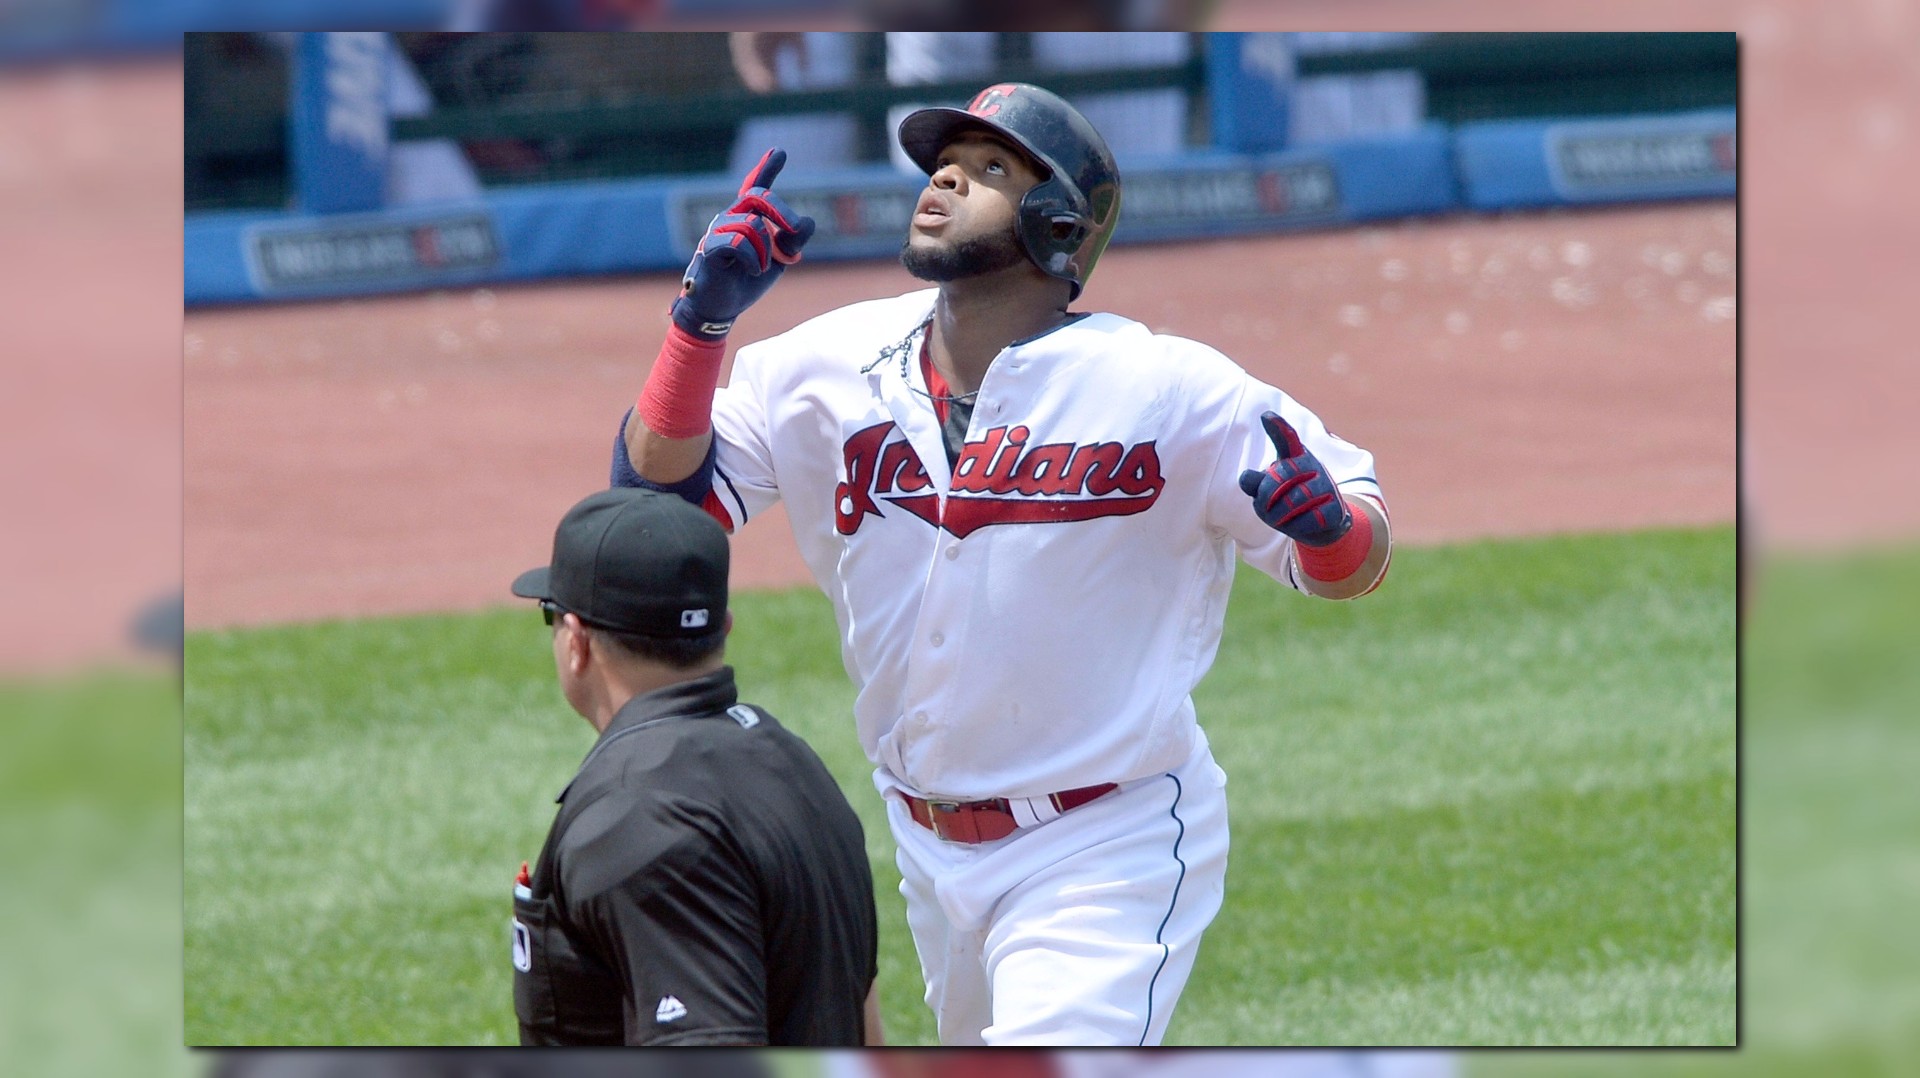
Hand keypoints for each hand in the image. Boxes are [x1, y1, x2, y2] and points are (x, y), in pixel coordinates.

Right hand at [671, 148, 815, 339]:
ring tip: (759, 268)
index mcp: (746, 218)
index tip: (780, 152)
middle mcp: (729, 217)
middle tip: (794, 231)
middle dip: (782, 213)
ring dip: (765, 252)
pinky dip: (753, 260)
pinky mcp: (709, 248)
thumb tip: (806, 222)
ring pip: (753, 225)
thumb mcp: (779, 260)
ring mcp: (717, 230)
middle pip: (759, 197)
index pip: (756, 187)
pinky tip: (751, 270)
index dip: (767, 168)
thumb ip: (794, 241)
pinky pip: (738, 242)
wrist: (722, 308)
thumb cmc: (747, 281)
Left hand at [1237, 410, 1352, 546]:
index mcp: (1295, 457)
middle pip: (1280, 477)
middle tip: (1263, 506)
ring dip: (1277, 516)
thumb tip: (1245, 478)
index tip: (1266, 417)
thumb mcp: (1269, 489)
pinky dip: (1296, 527)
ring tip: (1277, 518)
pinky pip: (1308, 520)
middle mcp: (1313, 466)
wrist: (1323, 523)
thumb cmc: (1289, 498)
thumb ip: (1256, 482)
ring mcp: (1327, 485)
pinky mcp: (1336, 507)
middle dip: (1265, 496)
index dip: (1277, 428)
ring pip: (1293, 501)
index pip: (1287, 439)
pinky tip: (1296, 525)